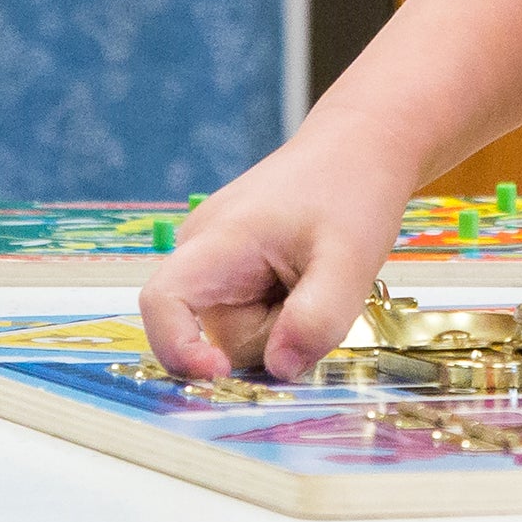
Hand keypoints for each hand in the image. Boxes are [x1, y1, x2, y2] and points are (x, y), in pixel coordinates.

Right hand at [139, 137, 414, 381]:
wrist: (359, 147)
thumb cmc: (351, 190)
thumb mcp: (350, 259)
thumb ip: (316, 318)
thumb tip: (279, 369)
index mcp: (217, 241)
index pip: (162, 303)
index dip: (178, 349)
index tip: (220, 374)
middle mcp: (203, 252)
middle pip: (220, 335)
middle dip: (273, 336)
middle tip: (318, 289)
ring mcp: (217, 261)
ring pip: (241, 333)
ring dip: (282, 324)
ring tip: (313, 276)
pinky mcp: (234, 270)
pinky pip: (252, 317)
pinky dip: (283, 312)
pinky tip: (304, 277)